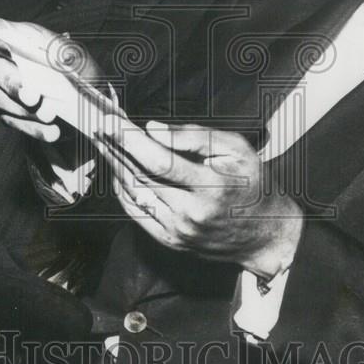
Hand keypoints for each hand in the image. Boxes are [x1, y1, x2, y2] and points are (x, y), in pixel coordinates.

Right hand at [0, 22, 107, 142]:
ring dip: (23, 109)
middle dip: (13, 84)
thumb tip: (61, 57)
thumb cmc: (81, 75)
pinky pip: (10, 121)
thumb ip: (70, 56)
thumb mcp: (82, 62)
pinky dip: (32, 128)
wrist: (90, 106)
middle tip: (33, 97)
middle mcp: (8, 63)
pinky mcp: (9, 114)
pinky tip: (52, 131)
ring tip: (50, 115)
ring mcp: (4, 90)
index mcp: (23, 42)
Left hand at [95, 121, 302, 278]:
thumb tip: (152, 129)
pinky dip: (123, 190)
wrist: (264, 234)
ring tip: (104, 143)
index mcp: (212, 187)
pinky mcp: (171, 241)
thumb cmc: (252, 184)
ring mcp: (179, 230)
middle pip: (141, 177)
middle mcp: (192, 212)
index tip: (112, 122)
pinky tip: (118, 169)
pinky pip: (137, 213)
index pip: (161, 161)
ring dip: (115, 166)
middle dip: (116, 148)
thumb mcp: (235, 149)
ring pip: (135, 194)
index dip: (131, 141)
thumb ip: (194, 137)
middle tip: (99, 126)